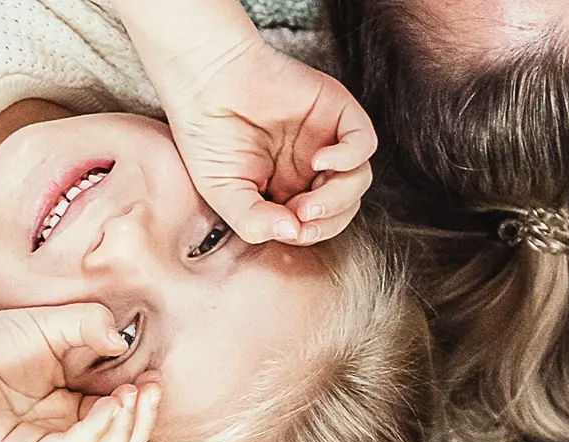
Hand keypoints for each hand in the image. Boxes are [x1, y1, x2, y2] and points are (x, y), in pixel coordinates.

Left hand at [0, 304, 160, 441]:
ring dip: (124, 431)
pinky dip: (94, 434)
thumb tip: (123, 338)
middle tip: (152, 389)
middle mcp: (56, 441)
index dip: (141, 404)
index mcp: (68, 416)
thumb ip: (91, 325)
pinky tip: (109, 407)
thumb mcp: (55, 326)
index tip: (156, 376)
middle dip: (141, 422)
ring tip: (134, 396)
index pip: (117, 422)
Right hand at [147, 29, 375, 245]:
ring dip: (339, 199)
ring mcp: (325, 139)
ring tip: (309, 201)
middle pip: (344, 205)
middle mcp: (309, 167)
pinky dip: (349, 159)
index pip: (318, 222)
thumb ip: (254, 221)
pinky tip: (320, 163)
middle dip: (327, 221)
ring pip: (358, 179)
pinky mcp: (336, 111)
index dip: (308, 232)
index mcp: (286, 188)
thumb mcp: (222, 192)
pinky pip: (364, 143)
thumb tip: (292, 234)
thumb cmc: (208, 132)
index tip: (284, 226)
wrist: (205, 81)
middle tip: (301, 216)